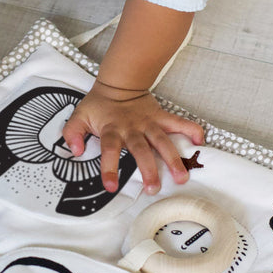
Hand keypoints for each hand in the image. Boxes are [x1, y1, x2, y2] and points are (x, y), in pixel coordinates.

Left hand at [62, 80, 203, 194]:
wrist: (119, 83)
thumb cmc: (99, 105)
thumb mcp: (79, 116)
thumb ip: (72, 133)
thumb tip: (75, 151)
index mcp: (111, 129)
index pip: (109, 150)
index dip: (109, 168)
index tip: (110, 187)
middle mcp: (131, 128)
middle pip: (141, 149)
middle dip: (148, 169)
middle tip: (154, 189)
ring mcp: (148, 123)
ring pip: (162, 141)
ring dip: (173, 158)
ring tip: (181, 177)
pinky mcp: (161, 117)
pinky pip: (178, 123)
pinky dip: (190, 130)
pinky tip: (200, 143)